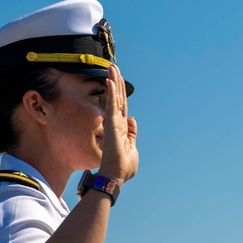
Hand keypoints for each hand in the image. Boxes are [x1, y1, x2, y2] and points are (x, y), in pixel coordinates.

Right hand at [99, 63, 138, 184]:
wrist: (116, 176)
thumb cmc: (123, 166)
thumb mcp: (132, 147)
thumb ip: (132, 133)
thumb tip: (132, 120)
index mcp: (121, 127)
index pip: (121, 105)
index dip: (120, 92)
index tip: (118, 78)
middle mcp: (116, 122)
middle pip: (116, 98)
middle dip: (115, 82)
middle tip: (113, 66)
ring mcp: (113, 123)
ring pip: (114, 98)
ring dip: (113, 82)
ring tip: (112, 67)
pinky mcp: (112, 126)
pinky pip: (111, 106)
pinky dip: (111, 93)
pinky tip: (110, 81)